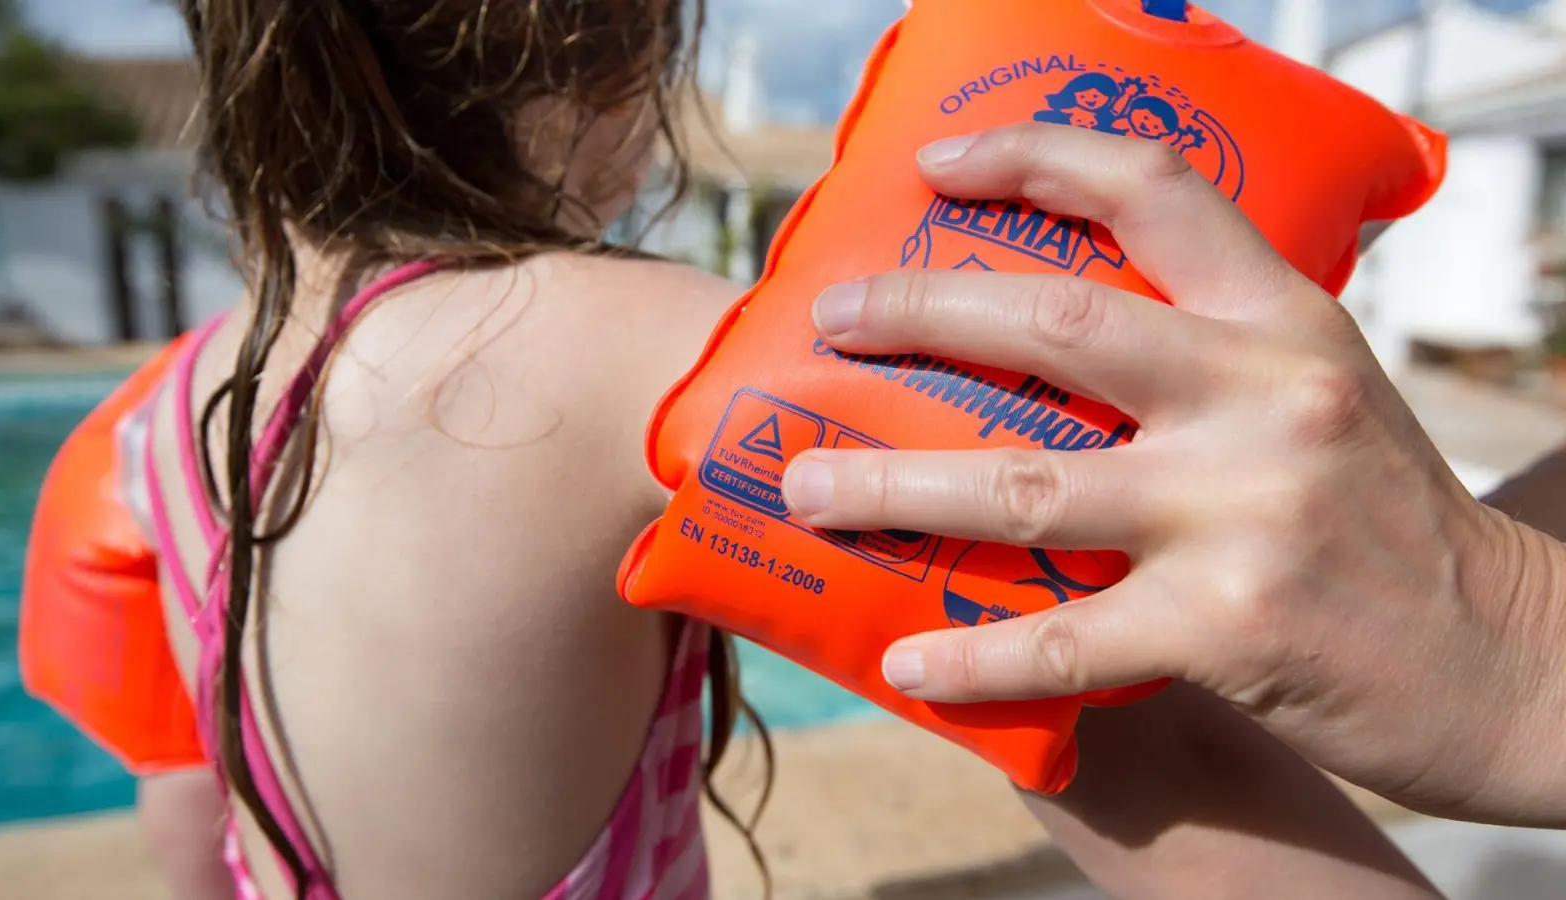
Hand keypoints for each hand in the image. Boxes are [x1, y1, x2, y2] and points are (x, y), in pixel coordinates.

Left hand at [781, 123, 1565, 825]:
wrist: (1509, 656)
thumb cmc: (1384, 518)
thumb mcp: (1320, 391)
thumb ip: (1208, 354)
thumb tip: (1039, 343)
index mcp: (1284, 319)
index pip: (1155, 191)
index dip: (1034, 157)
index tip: (937, 162)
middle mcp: (1265, 395)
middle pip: (1056, 324)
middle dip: (919, 315)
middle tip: (829, 324)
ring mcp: (1246, 510)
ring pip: (1029, 485)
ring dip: (895, 488)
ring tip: (805, 491)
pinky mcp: (1232, 626)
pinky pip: (1070, 641)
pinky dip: (977, 657)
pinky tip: (903, 663)